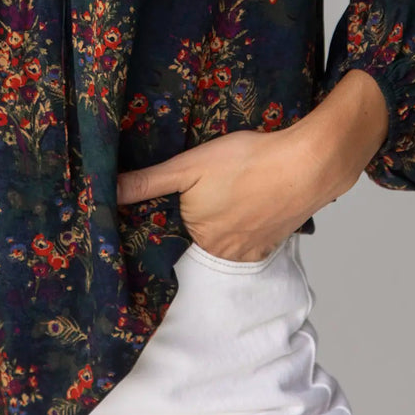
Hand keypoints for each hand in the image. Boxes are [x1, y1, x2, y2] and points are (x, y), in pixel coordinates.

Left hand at [116, 125, 324, 261]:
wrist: (304, 165)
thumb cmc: (246, 161)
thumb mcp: (190, 164)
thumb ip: (149, 182)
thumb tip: (110, 191)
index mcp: (197, 237)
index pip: (175, 232)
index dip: (174, 215)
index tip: (180, 199)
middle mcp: (223, 254)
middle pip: (201, 238)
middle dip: (201, 218)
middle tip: (211, 189)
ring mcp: (251, 252)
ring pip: (226, 240)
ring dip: (225, 223)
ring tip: (230, 195)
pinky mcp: (273, 243)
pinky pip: (251, 241)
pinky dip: (248, 226)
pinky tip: (250, 203)